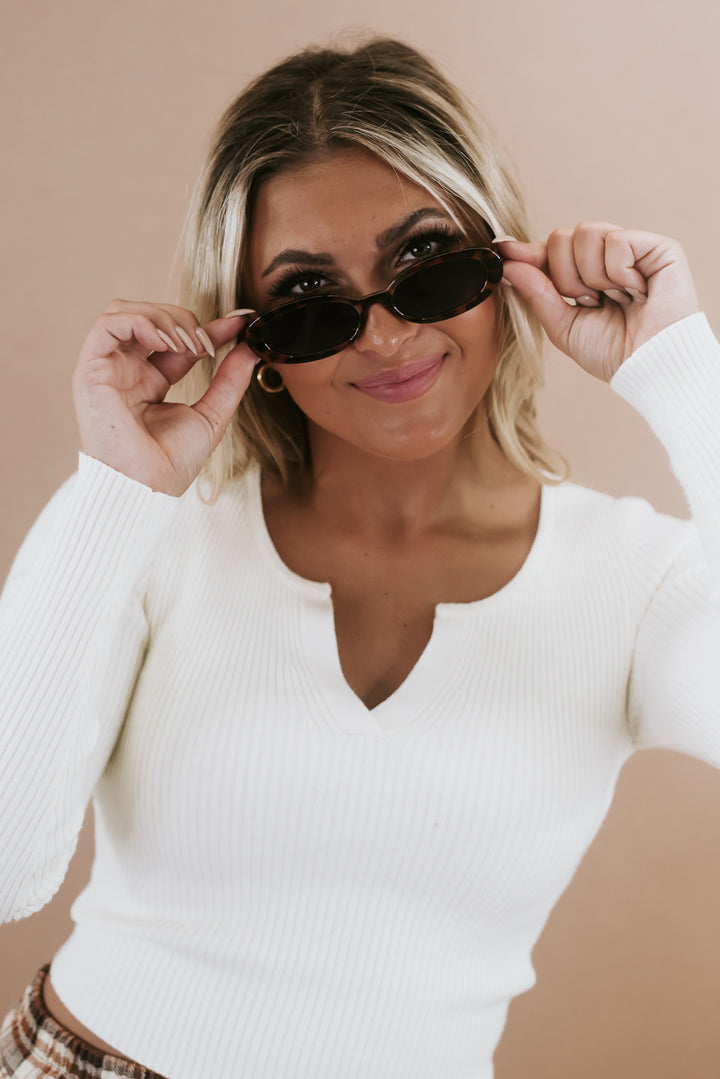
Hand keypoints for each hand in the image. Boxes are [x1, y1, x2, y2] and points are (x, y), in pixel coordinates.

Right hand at [72, 300, 255, 495]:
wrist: (148, 487)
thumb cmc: (170, 464)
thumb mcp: (211, 414)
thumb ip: (229, 380)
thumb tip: (250, 348)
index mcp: (149, 381)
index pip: (177, 339)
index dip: (208, 326)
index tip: (239, 322)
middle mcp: (126, 370)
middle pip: (149, 318)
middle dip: (184, 320)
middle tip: (207, 343)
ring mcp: (107, 369)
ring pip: (125, 312)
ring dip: (162, 317)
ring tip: (187, 343)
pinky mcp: (91, 370)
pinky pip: (108, 324)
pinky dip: (141, 322)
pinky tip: (167, 342)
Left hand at [495, 223, 699, 381]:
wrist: (649, 366)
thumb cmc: (612, 352)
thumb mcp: (563, 325)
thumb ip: (536, 293)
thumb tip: (507, 263)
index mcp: (584, 275)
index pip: (549, 251)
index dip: (527, 252)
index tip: (503, 250)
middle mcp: (606, 257)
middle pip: (560, 237)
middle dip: (567, 277)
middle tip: (591, 302)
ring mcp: (632, 248)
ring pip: (585, 233)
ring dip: (593, 277)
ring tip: (616, 298)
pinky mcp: (657, 246)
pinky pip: (616, 240)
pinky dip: (620, 272)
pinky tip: (637, 291)